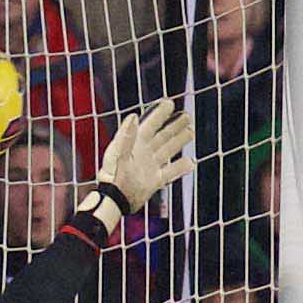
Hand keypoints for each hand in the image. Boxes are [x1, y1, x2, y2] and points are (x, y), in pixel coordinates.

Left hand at [93, 98, 195, 216]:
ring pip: (168, 150)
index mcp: (135, 143)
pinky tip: (191, 163)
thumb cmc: (112, 176)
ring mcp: (150, 166)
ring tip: (191, 132)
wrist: (114, 200)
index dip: (159, 113)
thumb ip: (127, 136)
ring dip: (180, 141)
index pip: (150, 124)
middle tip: (187, 116)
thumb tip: (133, 116)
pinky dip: (181, 168)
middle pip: (163, 135)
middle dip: (174, 125)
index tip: (169, 102)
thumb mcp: (118, 153)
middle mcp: (144, 153)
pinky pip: (171, 173)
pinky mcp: (154, 181)